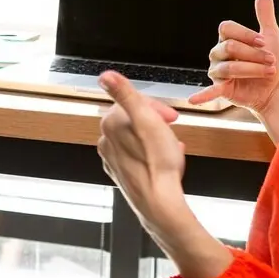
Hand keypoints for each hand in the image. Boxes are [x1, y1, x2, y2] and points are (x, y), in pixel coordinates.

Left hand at [99, 73, 231, 277]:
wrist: (159, 202)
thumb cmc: (158, 162)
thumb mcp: (146, 119)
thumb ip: (125, 95)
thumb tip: (105, 75)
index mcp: (110, 124)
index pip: (133, 103)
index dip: (156, 107)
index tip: (171, 117)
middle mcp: (106, 141)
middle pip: (135, 120)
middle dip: (156, 122)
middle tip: (173, 129)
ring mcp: (113, 159)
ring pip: (138, 138)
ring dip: (156, 137)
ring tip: (172, 146)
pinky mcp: (123, 174)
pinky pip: (139, 156)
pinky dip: (153, 153)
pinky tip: (168, 159)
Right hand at [189, 0, 278, 112]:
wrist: (274, 88)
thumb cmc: (270, 61)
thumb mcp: (270, 36)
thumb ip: (264, 15)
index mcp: (227, 39)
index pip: (227, 29)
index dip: (246, 34)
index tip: (264, 42)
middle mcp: (218, 53)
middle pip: (230, 48)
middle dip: (254, 54)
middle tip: (272, 61)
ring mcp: (217, 71)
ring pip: (229, 68)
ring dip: (252, 70)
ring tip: (268, 72)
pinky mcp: (220, 89)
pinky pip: (209, 91)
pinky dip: (200, 95)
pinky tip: (192, 100)